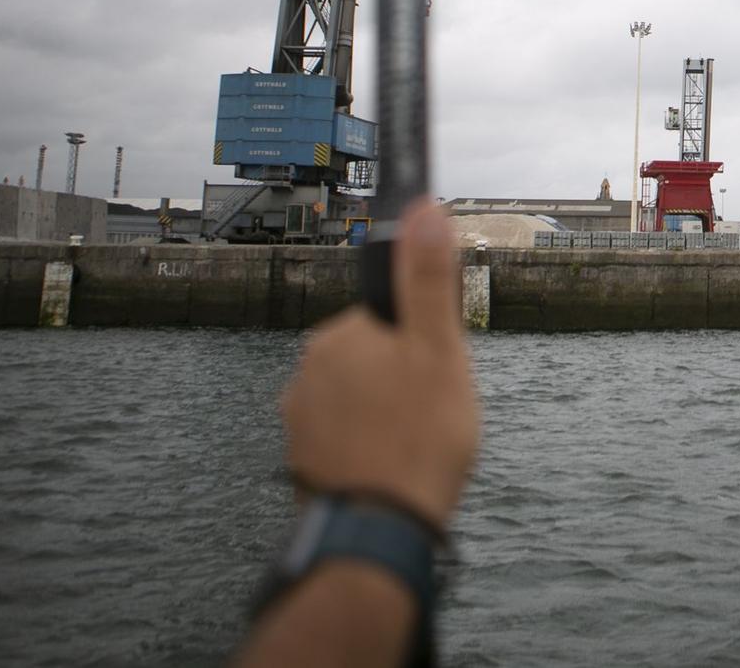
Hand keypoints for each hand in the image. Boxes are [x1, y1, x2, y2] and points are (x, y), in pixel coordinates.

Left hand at [280, 201, 478, 531]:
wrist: (378, 530)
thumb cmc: (418, 437)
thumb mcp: (439, 350)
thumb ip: (427, 280)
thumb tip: (423, 210)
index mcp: (340, 336)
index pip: (392, 319)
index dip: (425, 344)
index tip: (439, 374)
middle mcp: (308, 370)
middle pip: (374, 356)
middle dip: (406, 376)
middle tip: (435, 412)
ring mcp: (300, 417)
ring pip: (359, 397)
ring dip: (386, 412)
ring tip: (415, 444)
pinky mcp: (302, 458)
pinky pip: (344, 434)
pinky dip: (368, 443)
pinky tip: (392, 465)